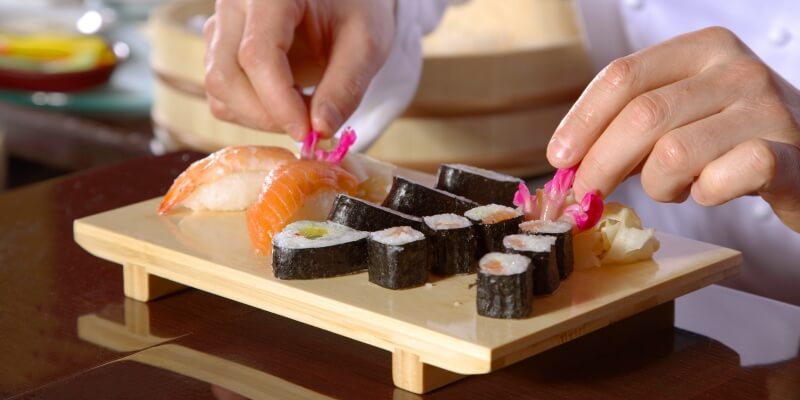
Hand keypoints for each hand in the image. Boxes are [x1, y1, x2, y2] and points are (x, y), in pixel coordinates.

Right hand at [203, 0, 394, 139]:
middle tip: (310, 126)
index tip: (308, 132)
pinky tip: (286, 103)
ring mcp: (220, 24)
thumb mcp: (366, 44)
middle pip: (227, 77)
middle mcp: (233, 3)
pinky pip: (220, 92)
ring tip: (303, 109)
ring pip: (219, 88)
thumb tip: (320, 130)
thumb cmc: (355, 10)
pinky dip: (250, 112)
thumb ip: (346, 87)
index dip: (279, 103)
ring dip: (259, 116)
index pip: (257, 55)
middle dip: (268, 116)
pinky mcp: (219, 46)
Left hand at [547, 27, 799, 231]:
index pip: (622, 76)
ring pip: (673, 154)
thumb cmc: (730, 137)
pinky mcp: (788, 154)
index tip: (559, 158)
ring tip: (674, 187)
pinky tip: (711, 192)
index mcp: (701, 48)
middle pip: (641, 116)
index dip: (581, 120)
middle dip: (600, 163)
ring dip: (657, 186)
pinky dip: (703, 196)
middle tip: (585, 195)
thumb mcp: (681, 114)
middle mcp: (736, 69)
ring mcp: (766, 109)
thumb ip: (629, 126)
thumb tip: (568, 161)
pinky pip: (721, 180)